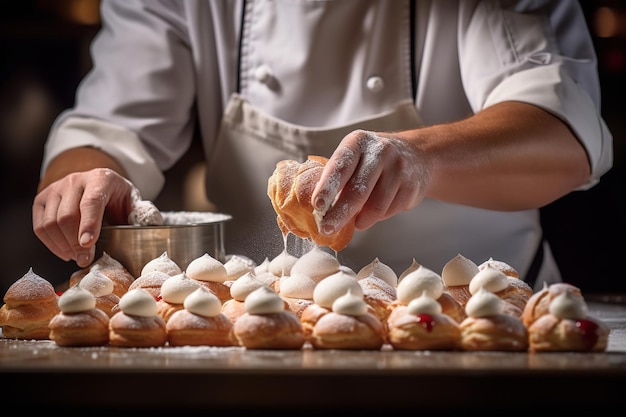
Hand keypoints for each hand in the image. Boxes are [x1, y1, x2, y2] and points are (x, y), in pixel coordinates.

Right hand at [32, 168, 133, 267]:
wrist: (99, 185)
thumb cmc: (117, 199)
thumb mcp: (132, 203)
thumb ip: (139, 215)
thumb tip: (150, 228)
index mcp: (101, 178)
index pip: (91, 202)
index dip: (89, 225)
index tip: (88, 245)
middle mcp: (75, 180)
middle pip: (67, 215)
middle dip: (75, 243)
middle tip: (85, 259)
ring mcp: (56, 188)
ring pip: (51, 222)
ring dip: (63, 246)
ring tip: (77, 257)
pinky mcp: (42, 199)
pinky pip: (40, 226)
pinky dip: (51, 244)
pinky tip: (66, 252)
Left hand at [312, 129, 431, 235]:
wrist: (418, 156)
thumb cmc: (374, 160)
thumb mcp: (355, 158)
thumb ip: (338, 178)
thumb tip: (320, 209)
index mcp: (358, 142)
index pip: (340, 166)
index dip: (327, 187)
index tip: (317, 205)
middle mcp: (380, 151)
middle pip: (358, 190)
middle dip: (340, 214)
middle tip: (327, 228)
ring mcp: (398, 168)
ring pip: (375, 207)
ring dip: (361, 220)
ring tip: (355, 221)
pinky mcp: (411, 186)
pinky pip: (389, 211)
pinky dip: (377, 218)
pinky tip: (374, 212)